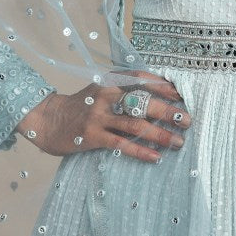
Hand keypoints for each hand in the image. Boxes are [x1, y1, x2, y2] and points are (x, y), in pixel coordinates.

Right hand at [14, 70, 190, 158]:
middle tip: (188, 120)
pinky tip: (155, 157)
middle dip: (169, 112)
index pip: (141, 79)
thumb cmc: (81, 105)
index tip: (182, 96)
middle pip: (143, 102)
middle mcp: (106, 95)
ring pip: (136, 125)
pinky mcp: (93, 136)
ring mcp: (99, 116)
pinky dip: (140, 151)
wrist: (47, 119)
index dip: (164, 86)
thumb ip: (124, 89)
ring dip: (160, 134)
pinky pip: (122, 144)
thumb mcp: (100, 88)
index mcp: (110, 81)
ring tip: (178, 142)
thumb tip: (158, 94)